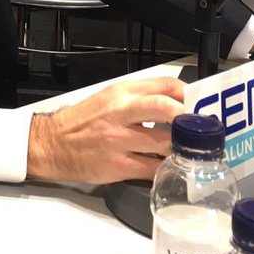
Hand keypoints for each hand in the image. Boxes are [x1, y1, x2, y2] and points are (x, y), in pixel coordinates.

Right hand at [26, 77, 185, 184]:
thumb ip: (138, 98)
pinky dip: (166, 169)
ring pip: (164, 143)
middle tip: (201, 128)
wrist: (53, 144)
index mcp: (120, 93)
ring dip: (181, 148)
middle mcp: (120, 113)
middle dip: (188, 118)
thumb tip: (174, 104)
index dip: (187, 94)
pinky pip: (153, 169)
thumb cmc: (82, 122)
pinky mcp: (118, 165)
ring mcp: (119, 140)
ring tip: (189, 150)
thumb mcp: (108, 98)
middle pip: (165, 108)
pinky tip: (170, 167)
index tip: (198, 104)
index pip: (163, 85)